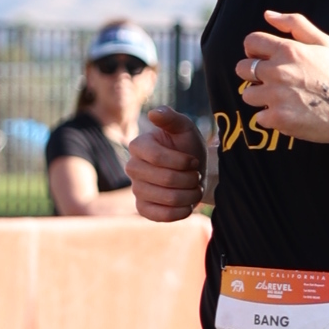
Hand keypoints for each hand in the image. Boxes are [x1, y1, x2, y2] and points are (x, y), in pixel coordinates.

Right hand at [128, 105, 206, 223]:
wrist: (193, 171)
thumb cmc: (187, 146)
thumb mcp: (184, 128)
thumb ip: (171, 118)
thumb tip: (153, 113)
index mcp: (138, 146)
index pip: (157, 157)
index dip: (182, 161)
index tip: (194, 160)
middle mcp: (132, 167)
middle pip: (165, 179)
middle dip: (189, 178)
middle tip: (196, 175)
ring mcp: (136, 189)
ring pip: (167, 198)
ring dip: (190, 194)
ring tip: (195, 187)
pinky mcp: (143, 208)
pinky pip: (161, 216)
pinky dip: (181, 211)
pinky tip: (188, 204)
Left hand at [237, 10, 328, 143]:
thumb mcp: (323, 42)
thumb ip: (295, 23)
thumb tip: (267, 14)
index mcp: (287, 50)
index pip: (250, 42)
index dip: (254, 50)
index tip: (263, 58)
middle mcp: (277, 71)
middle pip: (241, 69)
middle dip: (253, 74)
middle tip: (271, 80)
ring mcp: (276, 96)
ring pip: (248, 94)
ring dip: (261, 97)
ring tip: (281, 98)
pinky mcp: (277, 118)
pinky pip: (259, 117)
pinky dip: (270, 117)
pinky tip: (288, 114)